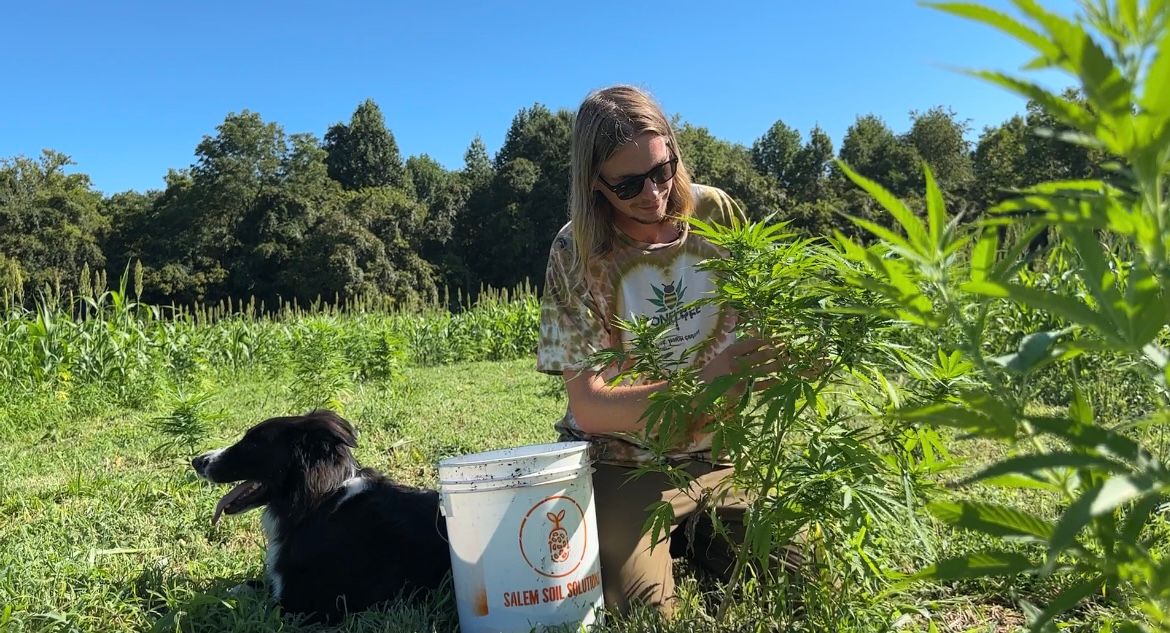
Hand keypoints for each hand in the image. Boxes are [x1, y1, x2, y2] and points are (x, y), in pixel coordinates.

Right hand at [700, 338, 832, 388]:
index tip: (780, 337)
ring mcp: (739, 377)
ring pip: (764, 369)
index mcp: (731, 351)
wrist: (700, 387)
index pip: (754, 343)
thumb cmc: (716, 367)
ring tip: (790, 361)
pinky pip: (759, 385)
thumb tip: (762, 333)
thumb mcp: (725, 351)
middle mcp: (736, 363)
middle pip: (762, 355)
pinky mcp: (742, 390)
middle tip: (791, 348)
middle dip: (778, 351)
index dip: (769, 340)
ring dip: (779, 365)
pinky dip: (770, 382)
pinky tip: (779, 379)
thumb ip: (743, 345)